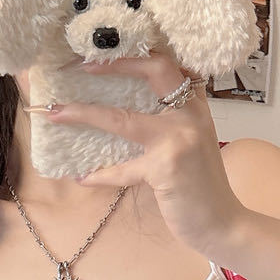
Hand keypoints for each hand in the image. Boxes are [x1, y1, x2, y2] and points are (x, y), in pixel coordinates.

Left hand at [40, 50, 246, 257]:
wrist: (224, 224)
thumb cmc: (202, 187)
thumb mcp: (194, 145)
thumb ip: (171, 124)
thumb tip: (125, 114)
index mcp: (195, 107)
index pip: (170, 65)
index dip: (136, 55)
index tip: (105, 55)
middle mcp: (190, 116)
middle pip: (155, 69)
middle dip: (114, 64)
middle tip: (81, 66)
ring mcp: (178, 140)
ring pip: (121, 119)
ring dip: (83, 114)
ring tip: (56, 113)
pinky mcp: (165, 168)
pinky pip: (120, 169)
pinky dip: (98, 175)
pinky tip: (83, 177)